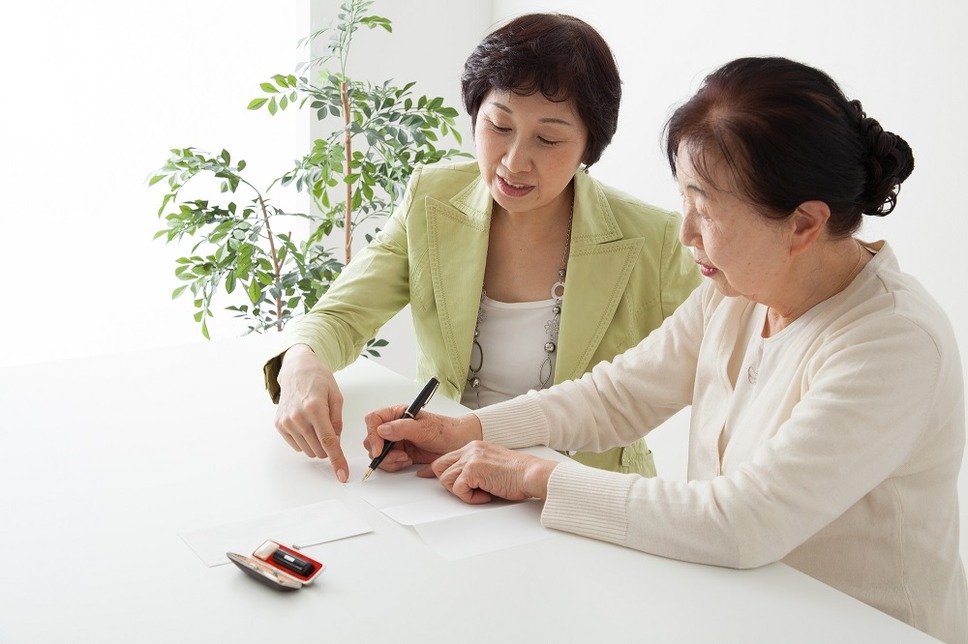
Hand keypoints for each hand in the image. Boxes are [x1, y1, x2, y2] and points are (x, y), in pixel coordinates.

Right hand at [274, 344, 348, 481]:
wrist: (296, 370)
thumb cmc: (318, 380)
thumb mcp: (336, 396)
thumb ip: (337, 422)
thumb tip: (336, 442)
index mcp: (315, 408)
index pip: (328, 441)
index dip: (337, 460)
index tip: (342, 474)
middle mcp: (298, 416)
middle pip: (319, 449)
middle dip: (328, 446)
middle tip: (329, 429)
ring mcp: (286, 421)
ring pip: (308, 450)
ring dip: (316, 443)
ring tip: (316, 422)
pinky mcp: (279, 425)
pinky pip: (297, 445)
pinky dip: (305, 440)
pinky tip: (306, 424)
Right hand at [363, 408, 481, 473]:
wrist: (458, 444)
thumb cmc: (445, 430)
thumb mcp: (426, 428)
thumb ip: (403, 428)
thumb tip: (382, 430)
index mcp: (397, 414)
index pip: (373, 420)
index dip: (372, 434)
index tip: (380, 449)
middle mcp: (394, 427)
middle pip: (371, 439)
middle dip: (381, 451)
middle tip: (399, 455)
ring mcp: (396, 441)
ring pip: (377, 453)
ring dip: (389, 460)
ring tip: (406, 458)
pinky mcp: (400, 454)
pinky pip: (387, 462)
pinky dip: (394, 465)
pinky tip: (407, 461)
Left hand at [431, 441, 557, 503]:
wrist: (531, 474)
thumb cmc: (518, 474)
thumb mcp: (492, 465)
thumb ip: (475, 468)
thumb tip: (462, 480)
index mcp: (475, 446)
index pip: (446, 457)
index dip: (435, 470)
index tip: (424, 475)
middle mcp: (471, 449)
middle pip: (440, 467)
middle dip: (447, 483)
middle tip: (466, 492)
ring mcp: (471, 458)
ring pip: (446, 480)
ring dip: (462, 492)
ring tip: (482, 493)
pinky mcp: (473, 470)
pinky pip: (458, 489)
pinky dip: (470, 498)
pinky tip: (486, 496)